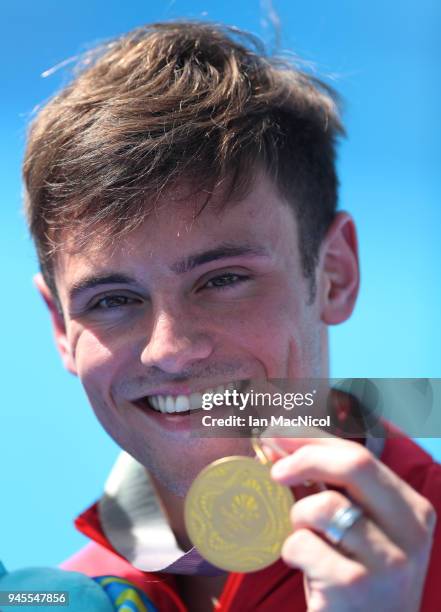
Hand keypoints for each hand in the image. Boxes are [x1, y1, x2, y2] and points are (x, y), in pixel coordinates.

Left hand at [266, 435, 435, 611]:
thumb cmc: (357, 578)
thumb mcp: (359, 531)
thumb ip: (332, 488)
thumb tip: (280, 444)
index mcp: (412, 511)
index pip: (361, 456)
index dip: (313, 441)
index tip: (279, 437)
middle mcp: (410, 533)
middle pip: (354, 465)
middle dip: (306, 458)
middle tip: (276, 471)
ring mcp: (387, 562)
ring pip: (324, 506)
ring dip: (298, 517)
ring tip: (304, 536)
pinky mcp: (355, 587)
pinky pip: (303, 545)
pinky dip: (292, 550)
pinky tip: (304, 566)